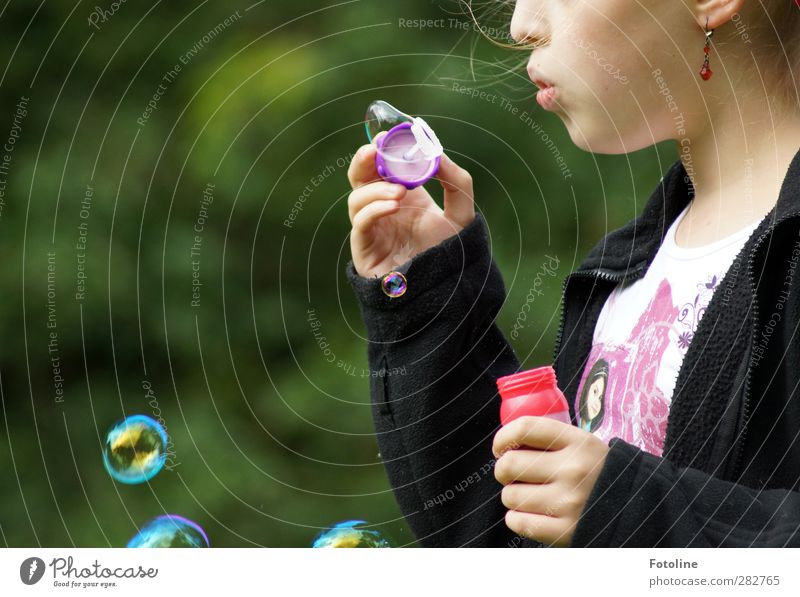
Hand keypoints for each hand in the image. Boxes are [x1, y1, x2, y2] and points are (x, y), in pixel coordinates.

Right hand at [346, 132, 474, 277]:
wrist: (448, 290)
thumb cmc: (452, 254)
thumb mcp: (461, 212)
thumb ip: (456, 182)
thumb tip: (438, 154)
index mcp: (403, 197)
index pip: (381, 167)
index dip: (381, 150)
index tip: (388, 137)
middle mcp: (383, 211)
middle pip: (359, 179)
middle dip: (362, 161)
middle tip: (375, 150)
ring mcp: (372, 230)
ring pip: (356, 200)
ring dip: (375, 190)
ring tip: (401, 193)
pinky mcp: (365, 250)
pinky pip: (360, 224)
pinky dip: (373, 210)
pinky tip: (394, 205)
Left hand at [492, 416, 609, 546]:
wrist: (637, 510)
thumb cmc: (597, 474)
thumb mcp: (583, 446)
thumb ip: (550, 439)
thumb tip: (506, 443)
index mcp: (577, 442)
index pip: (523, 428)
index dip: (502, 438)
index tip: (501, 448)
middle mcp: (573, 469)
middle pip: (509, 464)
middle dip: (503, 471)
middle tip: (512, 475)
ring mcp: (569, 502)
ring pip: (510, 495)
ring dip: (512, 496)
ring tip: (528, 496)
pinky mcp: (565, 531)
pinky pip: (518, 522)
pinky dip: (517, 519)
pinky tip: (529, 514)